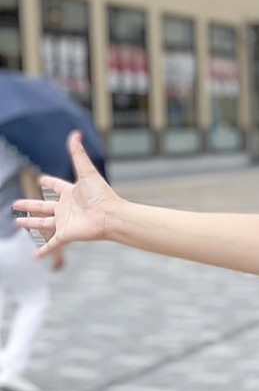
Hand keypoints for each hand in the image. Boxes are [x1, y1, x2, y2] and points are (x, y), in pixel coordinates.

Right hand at [12, 131, 117, 256]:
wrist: (111, 216)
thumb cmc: (102, 195)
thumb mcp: (86, 172)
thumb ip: (78, 154)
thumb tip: (75, 133)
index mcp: (71, 193)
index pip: (56, 185)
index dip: (49, 181)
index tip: (41, 178)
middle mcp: (66, 208)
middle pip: (42, 205)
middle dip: (29, 204)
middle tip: (15, 204)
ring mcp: (65, 222)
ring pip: (42, 223)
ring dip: (29, 223)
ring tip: (16, 222)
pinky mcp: (65, 234)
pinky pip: (51, 244)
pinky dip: (42, 251)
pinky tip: (34, 257)